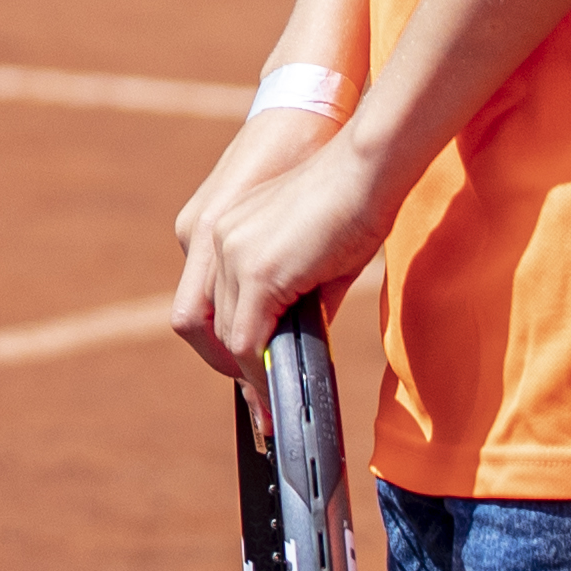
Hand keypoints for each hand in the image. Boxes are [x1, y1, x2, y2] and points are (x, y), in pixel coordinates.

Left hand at [171, 122, 412, 378]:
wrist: (365, 171)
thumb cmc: (350, 208)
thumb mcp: (312, 261)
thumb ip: (295, 302)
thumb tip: (296, 347)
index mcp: (221, 230)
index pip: (206, 302)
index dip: (225, 345)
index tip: (249, 377)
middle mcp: (214, 238)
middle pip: (208, 324)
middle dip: (236, 365)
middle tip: (264, 398)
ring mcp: (232, 254)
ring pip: (228, 337)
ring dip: (251, 371)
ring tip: (276, 398)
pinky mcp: (258, 272)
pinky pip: (248, 340)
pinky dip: (261, 370)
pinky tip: (281, 386)